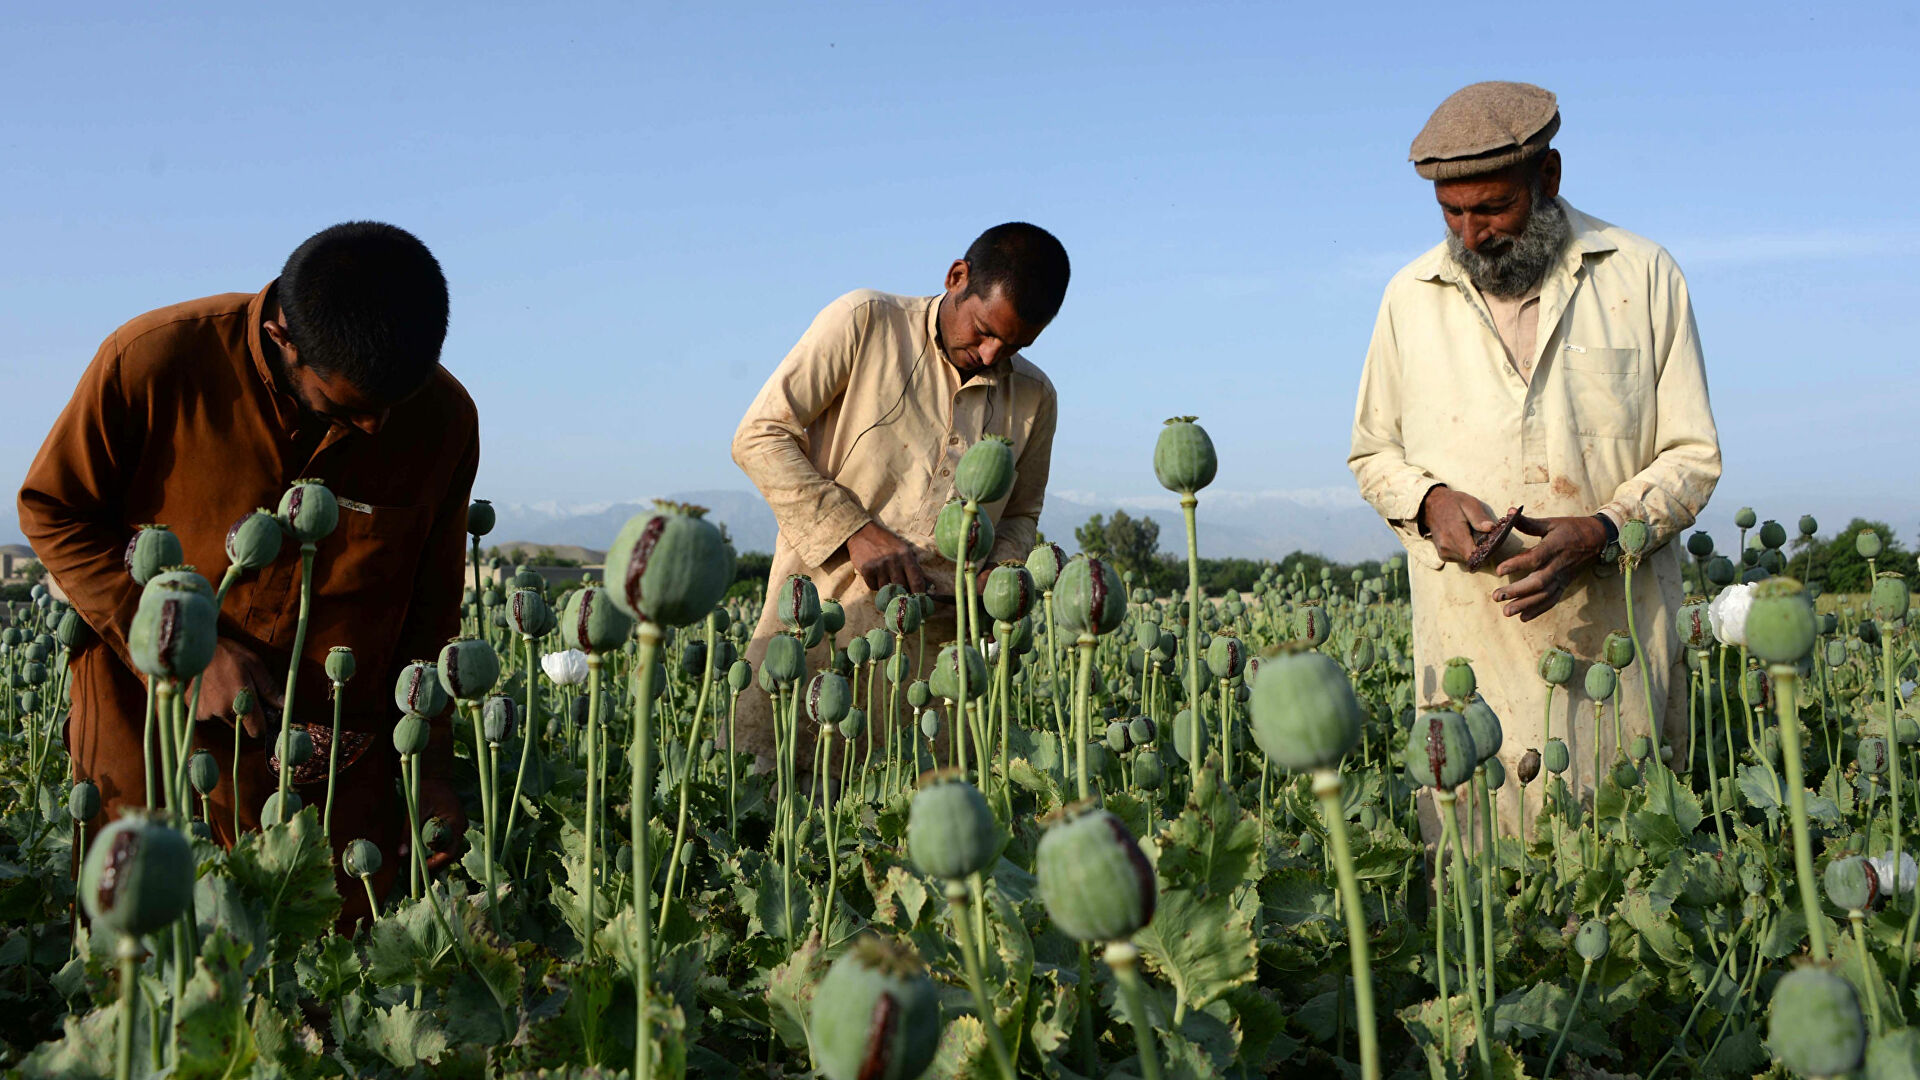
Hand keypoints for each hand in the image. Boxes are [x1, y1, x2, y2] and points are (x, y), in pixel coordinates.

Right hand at [194, 638, 282, 735]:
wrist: (193, 650)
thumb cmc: (227, 654)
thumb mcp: (254, 665)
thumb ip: (269, 688)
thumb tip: (282, 705)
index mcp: (242, 703)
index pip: (257, 730)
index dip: (262, 724)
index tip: (262, 715)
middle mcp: (224, 712)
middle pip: (241, 725)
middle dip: (245, 713)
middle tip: (241, 692)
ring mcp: (207, 713)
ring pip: (225, 719)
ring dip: (228, 709)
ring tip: (224, 687)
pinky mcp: (195, 712)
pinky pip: (210, 715)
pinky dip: (213, 706)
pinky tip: (212, 690)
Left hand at [410, 774, 469, 874]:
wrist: (434, 776)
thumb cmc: (425, 790)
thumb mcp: (416, 811)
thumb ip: (409, 833)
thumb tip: (401, 854)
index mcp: (456, 823)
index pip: (449, 852)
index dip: (435, 864)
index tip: (419, 871)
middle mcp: (460, 827)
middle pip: (449, 854)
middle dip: (433, 865)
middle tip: (416, 875)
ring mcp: (457, 826)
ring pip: (446, 850)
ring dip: (433, 859)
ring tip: (416, 868)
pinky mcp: (451, 825)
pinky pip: (444, 842)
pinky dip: (432, 850)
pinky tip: (420, 854)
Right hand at [844, 521, 930, 593]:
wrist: (863, 532)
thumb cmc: (887, 543)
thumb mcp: (903, 549)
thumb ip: (912, 566)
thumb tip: (926, 587)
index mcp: (906, 555)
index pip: (917, 580)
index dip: (919, 594)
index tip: (918, 601)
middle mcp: (894, 560)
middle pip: (902, 588)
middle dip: (901, 592)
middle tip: (900, 592)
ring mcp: (880, 565)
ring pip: (887, 589)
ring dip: (886, 588)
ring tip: (884, 577)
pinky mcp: (867, 569)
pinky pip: (873, 587)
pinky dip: (874, 584)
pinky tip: (874, 575)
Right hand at [1419, 486, 1497, 564]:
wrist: (1431, 506)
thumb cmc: (1453, 503)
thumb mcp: (1469, 503)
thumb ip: (1479, 517)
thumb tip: (1491, 528)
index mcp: (1454, 534)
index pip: (1473, 555)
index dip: (1485, 552)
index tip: (1489, 543)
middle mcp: (1447, 546)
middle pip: (1472, 558)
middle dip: (1480, 551)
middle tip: (1482, 537)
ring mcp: (1444, 552)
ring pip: (1466, 560)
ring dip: (1472, 551)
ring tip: (1472, 536)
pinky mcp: (1443, 555)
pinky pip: (1460, 558)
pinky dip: (1465, 551)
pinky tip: (1464, 540)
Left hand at [1491, 514, 1607, 620]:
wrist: (1597, 539)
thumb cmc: (1571, 529)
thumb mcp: (1551, 523)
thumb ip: (1528, 522)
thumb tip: (1509, 512)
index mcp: (1554, 548)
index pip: (1535, 558)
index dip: (1517, 564)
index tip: (1498, 570)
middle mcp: (1559, 565)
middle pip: (1538, 582)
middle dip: (1517, 591)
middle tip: (1496, 596)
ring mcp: (1563, 578)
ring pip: (1544, 595)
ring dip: (1525, 605)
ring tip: (1506, 612)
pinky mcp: (1565, 585)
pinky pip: (1552, 600)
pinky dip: (1538, 610)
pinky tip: (1523, 618)